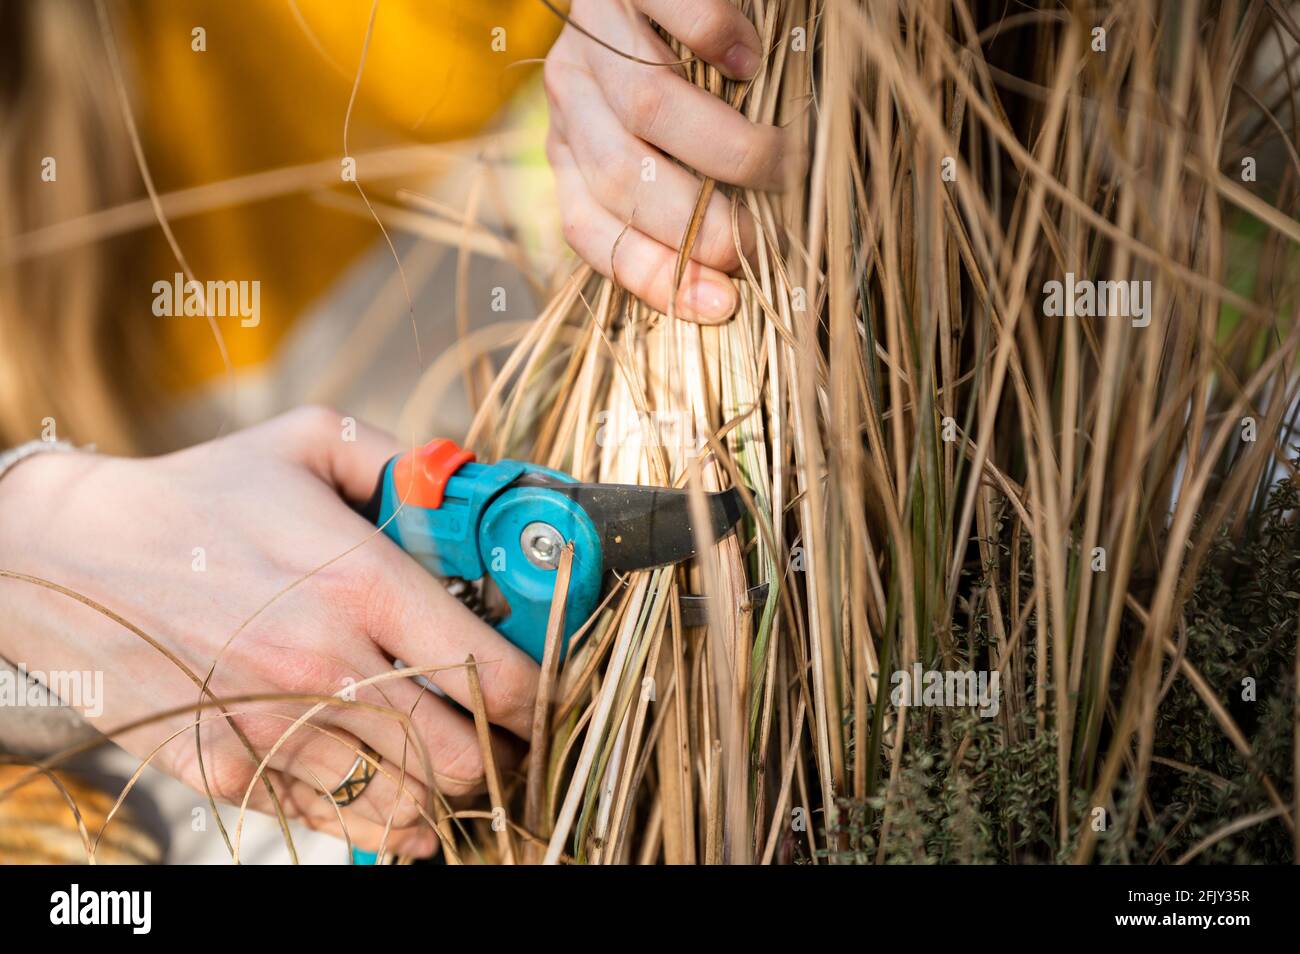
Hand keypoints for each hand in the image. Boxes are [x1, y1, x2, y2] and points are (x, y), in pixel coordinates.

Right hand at [0, 407, 538, 857]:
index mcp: (358, 580)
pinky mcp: (229, 769)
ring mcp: (273, 724)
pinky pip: (332, 819)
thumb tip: (470, 479)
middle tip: (511, 746)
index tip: (544, 701)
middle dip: (502, 757)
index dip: (536, 699)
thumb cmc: (199, 496)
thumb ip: (400, 459)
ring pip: (405, 797)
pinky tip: (404, 809)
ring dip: (450, 796)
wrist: (66, 557)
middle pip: (459, 751)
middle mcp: (324, 660)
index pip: (489, 667)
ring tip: (465, 778)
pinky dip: (382, 822)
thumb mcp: (305, 441)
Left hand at [543, 0, 788, 321]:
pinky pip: (673, 13)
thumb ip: (680, 200)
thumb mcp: (661, 151)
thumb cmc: (679, 75)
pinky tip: (754, 63)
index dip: (656, 275)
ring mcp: (593, 32)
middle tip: (761, 241)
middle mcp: (570, 95)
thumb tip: (729, 288)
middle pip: (622, 176)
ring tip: (782, 163)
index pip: (592, 229)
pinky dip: (719, 42)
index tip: (723, 304)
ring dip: (725, 149)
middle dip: (699, 223)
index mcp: (571, 149)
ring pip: (648, 106)